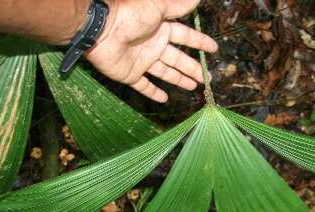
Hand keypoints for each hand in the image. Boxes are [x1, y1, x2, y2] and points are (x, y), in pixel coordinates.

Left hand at [84, 0, 217, 102]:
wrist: (100, 30)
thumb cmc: (130, 15)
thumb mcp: (158, 7)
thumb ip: (178, 6)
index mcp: (161, 28)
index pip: (185, 37)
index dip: (200, 42)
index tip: (213, 49)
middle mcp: (153, 45)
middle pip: (178, 58)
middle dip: (193, 68)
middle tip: (207, 78)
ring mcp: (141, 60)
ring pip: (165, 72)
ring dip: (179, 80)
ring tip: (194, 87)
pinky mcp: (130, 74)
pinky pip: (144, 85)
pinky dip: (153, 92)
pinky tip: (164, 99)